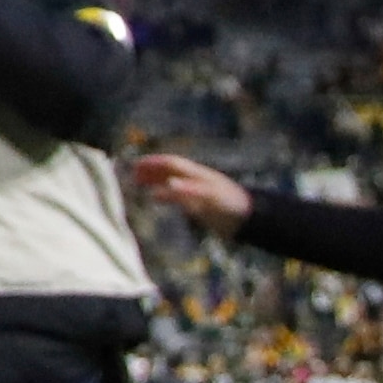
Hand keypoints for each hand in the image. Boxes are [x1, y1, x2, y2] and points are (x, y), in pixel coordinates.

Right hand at [128, 153, 252, 236]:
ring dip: (154, 181)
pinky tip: (157, 199)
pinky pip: (177, 195)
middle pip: (169, 171)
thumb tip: (167, 184)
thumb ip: (189, 190)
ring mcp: (197, 192)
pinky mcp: (200, 205)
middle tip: (132, 175)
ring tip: (139, 185)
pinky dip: (163, 194)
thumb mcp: (210, 196)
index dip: (153, 163)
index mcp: (197, 174)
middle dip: (150, 171)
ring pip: (171, 181)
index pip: (171, 163)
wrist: (250, 219)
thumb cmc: (230, 204)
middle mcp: (195, 180)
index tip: (135, 165)